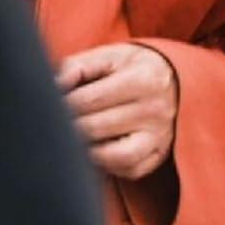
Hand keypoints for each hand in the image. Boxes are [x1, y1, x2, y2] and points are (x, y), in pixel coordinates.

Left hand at [58, 43, 178, 180]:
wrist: (175, 79)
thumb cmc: (133, 67)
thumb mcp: (110, 55)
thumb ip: (78, 66)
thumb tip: (54, 85)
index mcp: (142, 79)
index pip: (88, 100)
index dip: (60, 104)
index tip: (49, 104)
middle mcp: (155, 110)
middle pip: (95, 128)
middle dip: (68, 127)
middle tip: (54, 122)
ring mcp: (160, 136)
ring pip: (113, 156)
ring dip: (87, 150)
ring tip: (77, 137)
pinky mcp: (159, 154)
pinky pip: (128, 169)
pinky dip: (108, 164)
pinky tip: (98, 148)